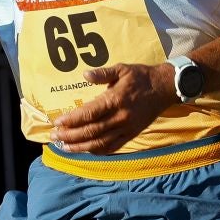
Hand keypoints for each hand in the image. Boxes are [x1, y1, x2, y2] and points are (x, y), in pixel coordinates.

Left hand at [50, 63, 175, 153]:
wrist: (165, 88)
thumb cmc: (141, 77)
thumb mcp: (122, 69)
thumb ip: (102, 73)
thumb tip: (85, 74)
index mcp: (116, 100)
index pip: (89, 114)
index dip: (71, 120)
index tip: (57, 122)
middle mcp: (120, 117)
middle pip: (91, 131)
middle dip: (70, 136)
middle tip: (54, 136)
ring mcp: (127, 128)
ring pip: (100, 143)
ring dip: (80, 147)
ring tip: (64, 147)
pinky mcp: (132, 134)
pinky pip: (112, 147)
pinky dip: (97, 151)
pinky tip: (85, 150)